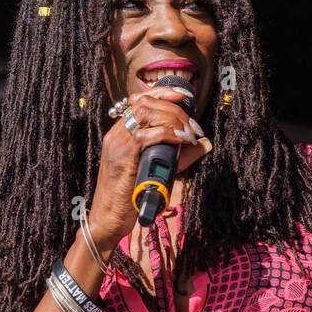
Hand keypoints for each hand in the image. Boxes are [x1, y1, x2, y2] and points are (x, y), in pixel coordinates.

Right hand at [88, 87, 209, 247]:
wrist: (107, 219)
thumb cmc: (130, 198)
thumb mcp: (157, 170)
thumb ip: (179, 156)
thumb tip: (204, 143)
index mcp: (120, 134)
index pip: (139, 101)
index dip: (162, 92)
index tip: (184, 96)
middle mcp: (116, 134)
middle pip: (145, 103)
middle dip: (174, 108)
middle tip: (193, 126)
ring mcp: (117, 144)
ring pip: (146, 114)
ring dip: (173, 119)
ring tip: (189, 134)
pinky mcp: (123, 158)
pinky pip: (147, 136)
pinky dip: (169, 135)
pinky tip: (182, 142)